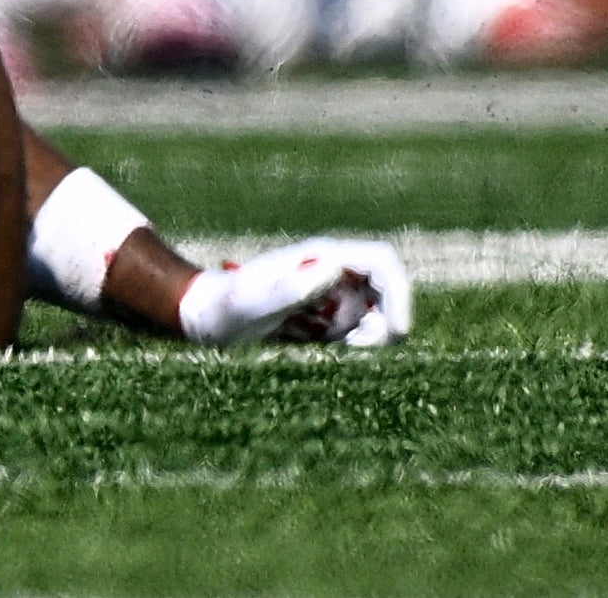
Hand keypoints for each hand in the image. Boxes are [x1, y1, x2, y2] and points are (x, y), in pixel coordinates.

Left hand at [180, 236, 413, 347]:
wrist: (206, 319)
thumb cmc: (224, 306)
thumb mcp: (253, 301)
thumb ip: (291, 287)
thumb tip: (337, 268)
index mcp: (321, 256)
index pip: (382, 261)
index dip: (400, 293)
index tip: (397, 332)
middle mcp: (333, 272)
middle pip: (388, 291)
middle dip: (388, 323)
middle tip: (354, 349)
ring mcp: (333, 296)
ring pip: (378, 316)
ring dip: (369, 340)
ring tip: (320, 346)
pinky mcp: (328, 320)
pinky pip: (361, 335)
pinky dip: (355, 350)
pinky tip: (317, 352)